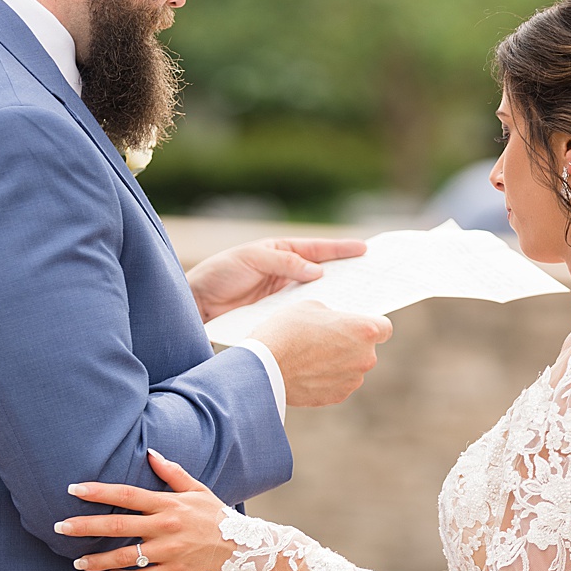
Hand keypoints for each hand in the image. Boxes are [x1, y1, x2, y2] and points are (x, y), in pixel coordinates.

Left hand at [55, 450, 232, 570]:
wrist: (247, 551)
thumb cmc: (219, 518)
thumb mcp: (200, 491)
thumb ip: (173, 473)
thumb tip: (150, 453)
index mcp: (171, 504)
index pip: (127, 495)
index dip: (98, 492)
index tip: (73, 489)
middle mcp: (167, 527)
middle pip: (117, 525)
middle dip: (84, 526)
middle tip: (60, 526)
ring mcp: (170, 552)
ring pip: (124, 557)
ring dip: (96, 560)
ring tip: (77, 561)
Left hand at [186, 237, 368, 321]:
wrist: (195, 304)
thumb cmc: (219, 274)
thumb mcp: (251, 260)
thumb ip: (284, 263)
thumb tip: (318, 272)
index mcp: (283, 252)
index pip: (318, 249)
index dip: (342, 249)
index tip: (365, 249)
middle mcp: (288, 272)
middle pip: (324, 272)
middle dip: (348, 273)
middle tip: (374, 276)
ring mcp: (285, 294)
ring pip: (318, 294)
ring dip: (336, 297)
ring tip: (360, 302)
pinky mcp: (279, 313)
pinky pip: (304, 312)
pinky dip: (318, 315)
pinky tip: (333, 321)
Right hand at [251, 300, 392, 406]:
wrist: (265, 366)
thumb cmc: (286, 330)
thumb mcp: (311, 307)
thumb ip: (332, 316)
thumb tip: (334, 324)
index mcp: (365, 330)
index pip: (384, 328)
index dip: (371, 326)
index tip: (358, 327)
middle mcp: (366, 357)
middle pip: (366, 349)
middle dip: (350, 344)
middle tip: (324, 340)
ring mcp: (353, 379)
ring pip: (352, 368)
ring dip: (339, 363)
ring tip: (311, 357)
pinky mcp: (339, 395)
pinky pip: (339, 384)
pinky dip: (328, 379)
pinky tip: (307, 372)